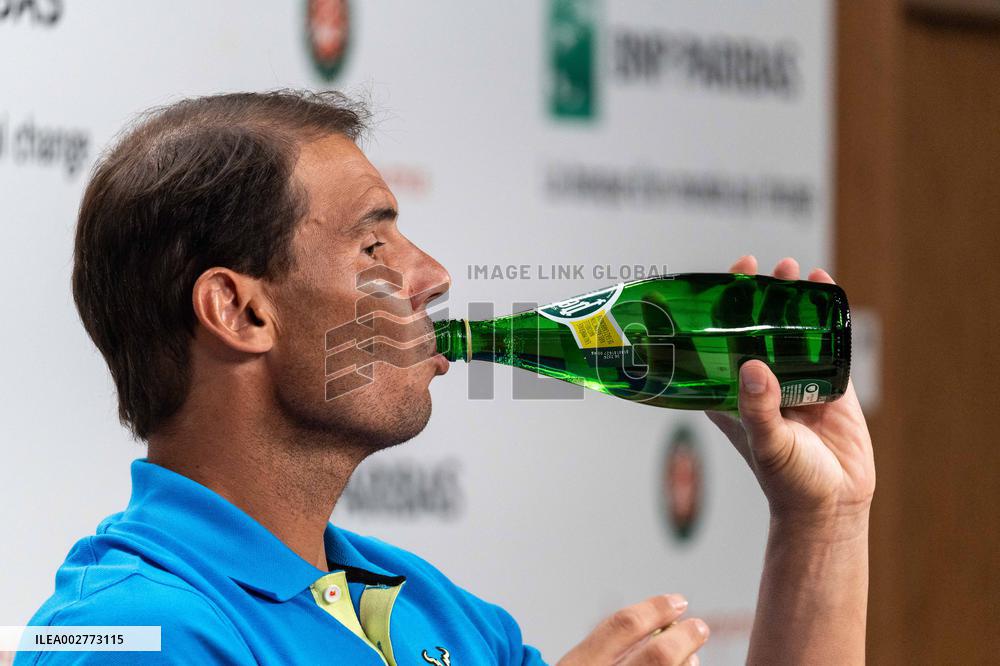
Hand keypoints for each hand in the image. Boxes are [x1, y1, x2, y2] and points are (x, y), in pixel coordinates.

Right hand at [557, 594, 707, 665]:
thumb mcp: (580, 665)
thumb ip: (609, 647)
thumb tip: (660, 622)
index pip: (624, 626)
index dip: (655, 608)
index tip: (677, 601)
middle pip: (659, 656)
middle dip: (685, 637)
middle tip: (698, 627)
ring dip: (688, 663)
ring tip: (692, 655)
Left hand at [707, 256, 874, 525]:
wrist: (832, 504)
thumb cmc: (788, 481)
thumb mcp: (767, 443)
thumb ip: (758, 408)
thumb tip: (752, 367)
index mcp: (731, 393)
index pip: (718, 342)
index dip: (719, 311)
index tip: (725, 282)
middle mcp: (758, 381)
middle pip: (754, 328)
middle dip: (758, 296)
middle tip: (765, 267)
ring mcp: (794, 379)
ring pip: (790, 330)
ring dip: (792, 299)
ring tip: (795, 271)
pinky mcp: (828, 382)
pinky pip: (826, 342)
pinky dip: (826, 315)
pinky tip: (827, 288)